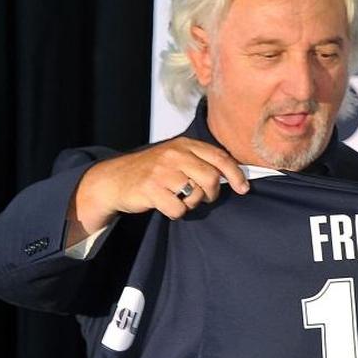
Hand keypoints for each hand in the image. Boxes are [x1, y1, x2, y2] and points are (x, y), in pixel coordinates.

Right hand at [66, 137, 249, 245]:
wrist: (114, 179)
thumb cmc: (151, 171)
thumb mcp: (176, 158)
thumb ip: (201, 162)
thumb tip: (234, 176)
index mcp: (184, 145)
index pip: (220, 157)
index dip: (236, 174)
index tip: (243, 188)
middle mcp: (174, 154)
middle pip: (212, 178)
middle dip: (211, 193)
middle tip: (202, 197)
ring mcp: (162, 171)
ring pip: (197, 195)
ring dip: (192, 203)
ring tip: (179, 198)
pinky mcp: (151, 189)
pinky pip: (179, 209)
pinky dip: (176, 212)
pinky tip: (166, 205)